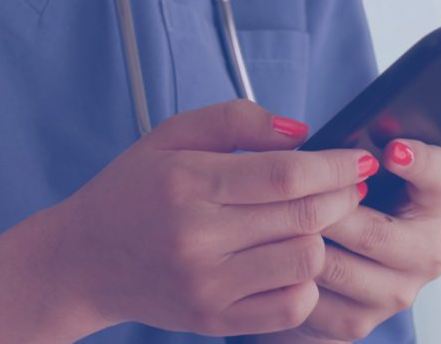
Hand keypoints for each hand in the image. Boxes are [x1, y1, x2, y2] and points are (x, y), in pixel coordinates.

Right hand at [36, 99, 371, 337]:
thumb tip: (301, 131)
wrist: (82, 261)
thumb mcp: (170, 136)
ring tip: (310, 222)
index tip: (358, 158)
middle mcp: (197, 236)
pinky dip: (304, 282)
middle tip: (349, 185)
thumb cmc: (130, 192)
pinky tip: (289, 261)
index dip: (335, 165)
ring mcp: (207, 284)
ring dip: (320, 238)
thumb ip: (236, 121)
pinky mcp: (213, 319)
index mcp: (187, 182)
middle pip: (304, 217)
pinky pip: (291, 306)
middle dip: (343, 196)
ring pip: (305, 261)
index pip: (287, 174)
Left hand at [259, 137, 440, 341]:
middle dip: (326, 211)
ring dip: (299, 244)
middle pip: (375, 231)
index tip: (391, 151)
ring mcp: (395, 292)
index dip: (419, 163)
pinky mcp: (359, 321)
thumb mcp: (355, 176)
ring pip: (337, 267)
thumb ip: (353, 153)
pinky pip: (313, 296)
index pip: (440, 176)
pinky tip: (268, 259)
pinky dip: (286, 276)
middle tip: (291, 192)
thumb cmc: (342, 213)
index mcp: (431, 205)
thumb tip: (326, 142)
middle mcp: (424, 253)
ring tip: (270, 223)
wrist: (326, 281)